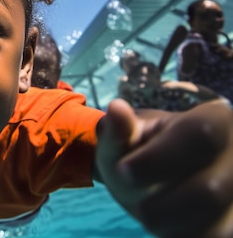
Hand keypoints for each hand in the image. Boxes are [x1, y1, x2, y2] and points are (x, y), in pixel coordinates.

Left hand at [96, 99, 232, 236]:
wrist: (157, 177)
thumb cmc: (140, 151)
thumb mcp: (124, 137)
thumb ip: (118, 128)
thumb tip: (116, 108)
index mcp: (215, 119)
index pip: (201, 134)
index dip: (158, 158)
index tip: (124, 171)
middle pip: (210, 190)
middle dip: (160, 205)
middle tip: (138, 205)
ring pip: (217, 227)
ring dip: (170, 227)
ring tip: (152, 212)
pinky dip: (181, 237)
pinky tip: (169, 226)